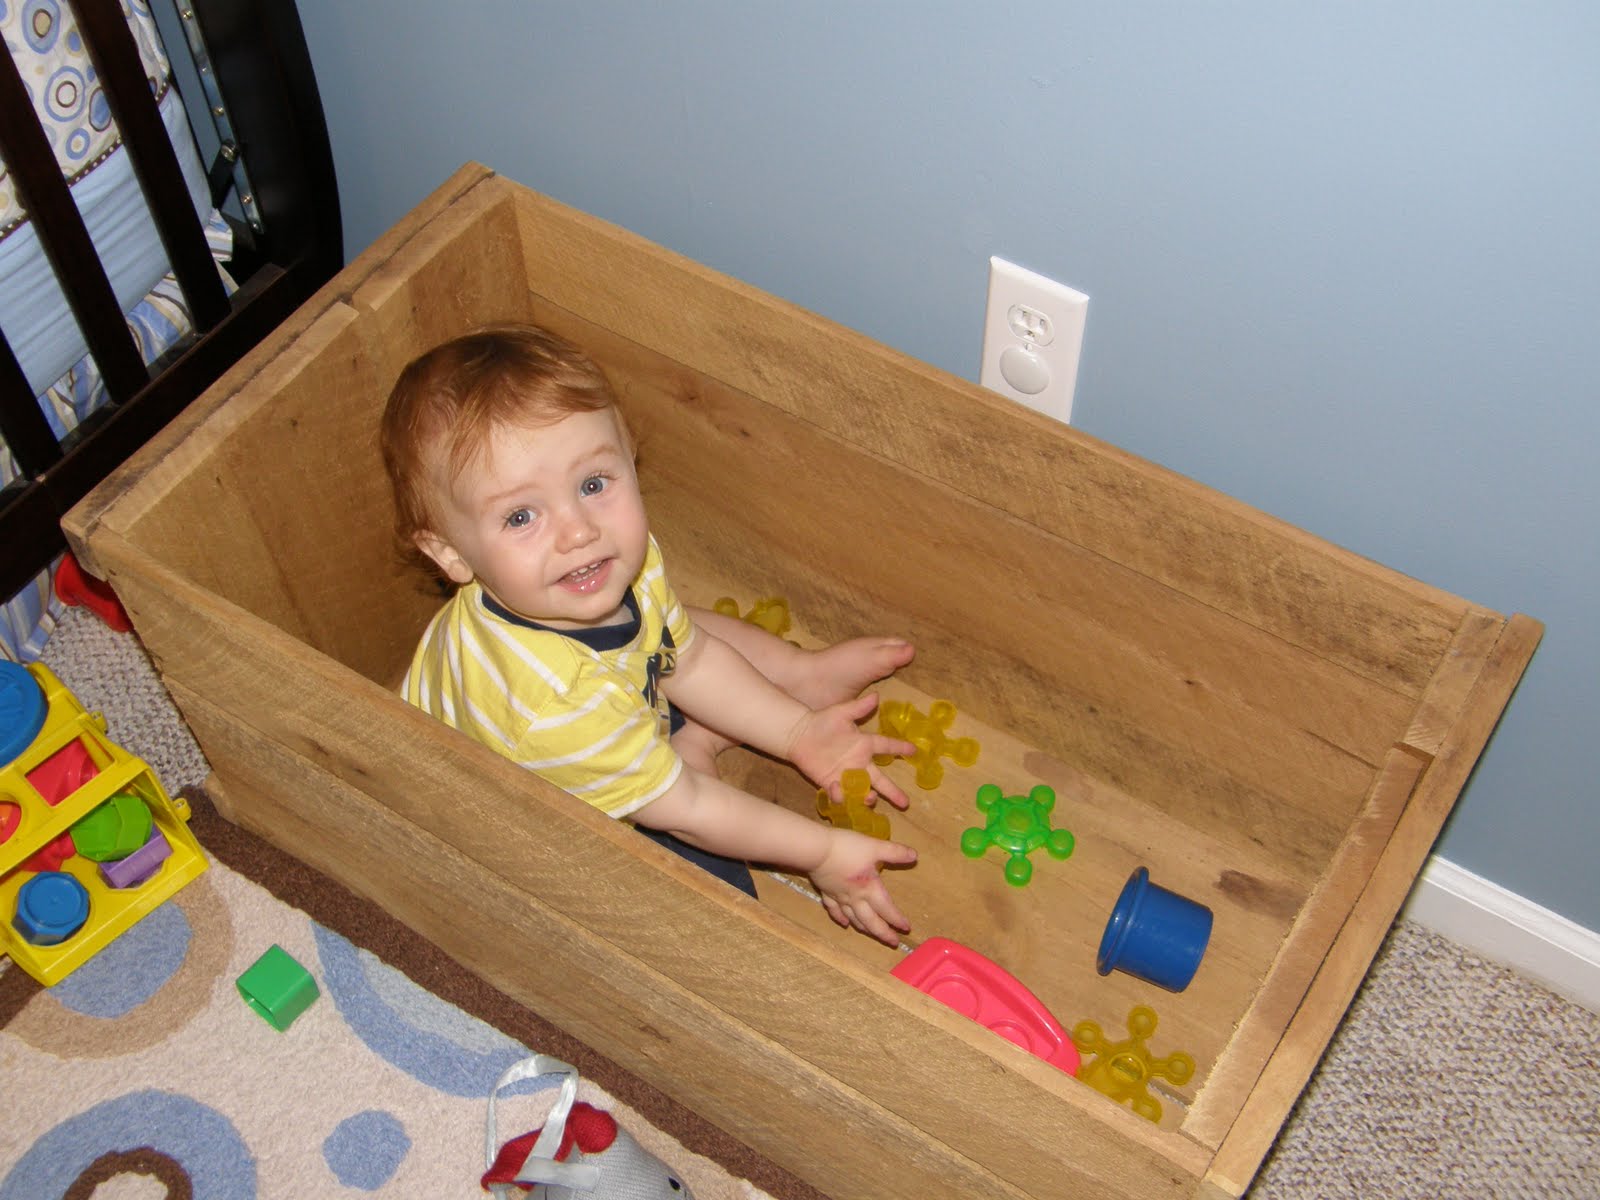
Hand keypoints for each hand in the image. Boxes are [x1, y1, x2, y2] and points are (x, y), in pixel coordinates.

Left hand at [787, 694, 915, 809]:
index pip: (886, 746)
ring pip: (862, 791)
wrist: (799, 734)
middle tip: (905, 803)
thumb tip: (876, 696)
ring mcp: (846, 775)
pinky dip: (841, 796)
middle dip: (893, 791)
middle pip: (880, 780)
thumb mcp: (841, 712)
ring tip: (871, 798)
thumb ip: (859, 707)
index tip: (915, 751)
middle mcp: (858, 762)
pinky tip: (838, 790)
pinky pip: (840, 794)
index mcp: (864, 744)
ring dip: (868, 797)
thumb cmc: (821, 721)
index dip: (900, 748)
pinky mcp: (831, 782)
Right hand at [811, 829, 916, 945]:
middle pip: (871, 920)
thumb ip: (895, 852)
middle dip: (883, 933)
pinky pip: (834, 910)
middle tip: (893, 942)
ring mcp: (840, 897)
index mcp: (870, 888)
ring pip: (854, 918)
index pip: (887, 909)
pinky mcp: (827, 892)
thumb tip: (914, 856)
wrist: (816, 850)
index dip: (897, 919)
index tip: (906, 928)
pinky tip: (844, 924)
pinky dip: (840, 918)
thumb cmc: (846, 848)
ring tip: (873, 935)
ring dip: (865, 929)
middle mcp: (856, 898)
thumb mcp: (874, 847)